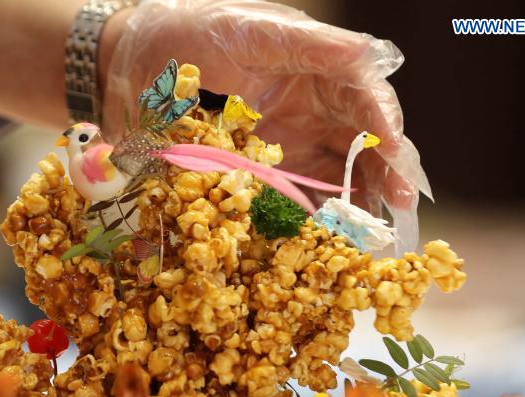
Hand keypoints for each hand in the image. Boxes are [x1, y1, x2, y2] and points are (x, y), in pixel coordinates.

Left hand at [102, 0, 430, 250]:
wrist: (127, 67)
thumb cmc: (187, 33)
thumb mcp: (249, 31)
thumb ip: (307, 44)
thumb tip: (365, 53)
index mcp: (315, 69)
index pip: (365, 97)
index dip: (386, 126)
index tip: (397, 156)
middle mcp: (310, 107)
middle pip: (361, 142)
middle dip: (383, 173)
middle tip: (397, 207)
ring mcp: (288, 143)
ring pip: (337, 174)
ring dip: (357, 201)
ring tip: (372, 232)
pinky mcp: (261, 173)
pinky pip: (297, 196)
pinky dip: (316, 216)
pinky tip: (331, 237)